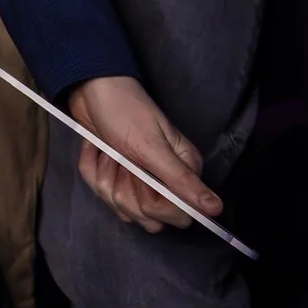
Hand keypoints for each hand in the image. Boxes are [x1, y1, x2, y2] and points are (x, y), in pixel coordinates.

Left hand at [64, 74, 221, 232]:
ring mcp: (138, 182)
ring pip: (124, 209)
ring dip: (107, 178)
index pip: (180, 216)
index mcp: (183, 172)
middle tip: (122, 160)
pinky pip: (101, 194)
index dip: (156, 203)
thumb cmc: (125, 111)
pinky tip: (96, 151)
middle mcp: (164, 181)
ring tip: (109, 151)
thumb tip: (217, 208)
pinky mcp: (116, 178)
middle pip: (150, 218)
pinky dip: (93, 170)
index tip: (141, 177)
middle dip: (126, 192)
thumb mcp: (152, 147)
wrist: (91, 88)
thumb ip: (182, 181)